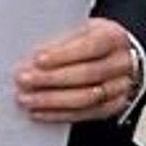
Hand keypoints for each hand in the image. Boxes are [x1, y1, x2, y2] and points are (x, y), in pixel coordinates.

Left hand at [15, 18, 137, 123]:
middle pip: (87, 74)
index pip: (90, 46)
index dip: (63, 54)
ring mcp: (119, 88)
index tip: (38, 59)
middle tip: (24, 79)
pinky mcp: (112, 107)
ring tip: (27, 98)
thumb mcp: (82, 30)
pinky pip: (84, 114)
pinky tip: (39, 111)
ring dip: (52, 100)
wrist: (117, 57)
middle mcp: (121, 64)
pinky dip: (59, 114)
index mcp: (114, 37)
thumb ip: (61, 42)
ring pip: (86, 98)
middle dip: (51, 79)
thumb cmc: (95, 41)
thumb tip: (32, 57)